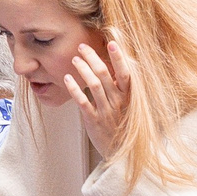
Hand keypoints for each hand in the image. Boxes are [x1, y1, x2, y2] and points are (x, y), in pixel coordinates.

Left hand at [65, 34, 133, 153]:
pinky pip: (82, 102)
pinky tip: (67, 79)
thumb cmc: (124, 125)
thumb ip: (122, 88)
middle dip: (92, 58)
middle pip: (104, 74)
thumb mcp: (129, 105)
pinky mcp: (93, 121)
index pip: (125, 73)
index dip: (118, 57)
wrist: (122, 153)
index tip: (111, 42)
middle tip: (82, 47)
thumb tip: (116, 66)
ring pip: (93, 85)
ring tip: (74, 59)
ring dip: (82, 69)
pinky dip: (74, 89)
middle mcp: (118, 101)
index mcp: (129, 96)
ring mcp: (106, 111)